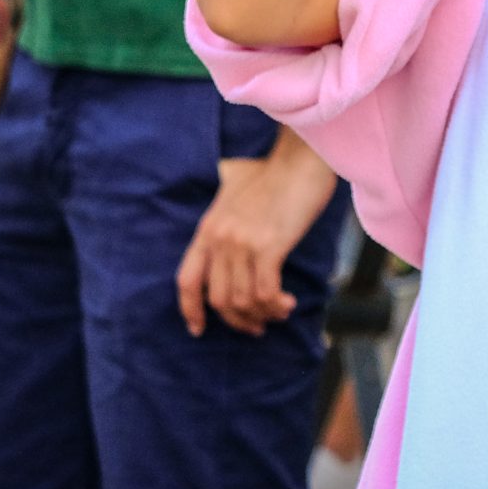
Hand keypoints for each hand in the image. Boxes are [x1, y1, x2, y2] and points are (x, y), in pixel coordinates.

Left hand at [174, 143, 338, 336]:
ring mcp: (242, 243)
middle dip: (238, 320)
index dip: (191, 310)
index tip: (199, 329)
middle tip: (256, 326)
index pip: (187, 280)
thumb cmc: (275, 172)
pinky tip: (288, 303)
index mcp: (207, 229)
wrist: (300, 159)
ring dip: (262, 314)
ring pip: (242, 300)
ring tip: (279, 312)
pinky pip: (265, 292)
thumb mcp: (236, 191)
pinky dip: (276, 305)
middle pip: (218, 299)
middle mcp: (220, 239)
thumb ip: (227, 209)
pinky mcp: (269, 246)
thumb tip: (230, 222)